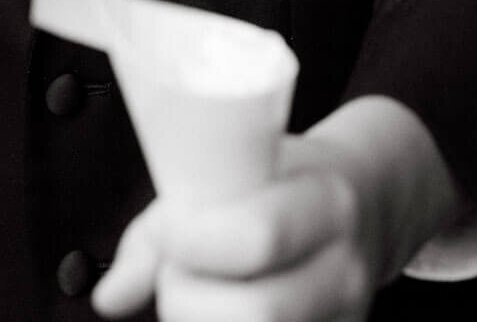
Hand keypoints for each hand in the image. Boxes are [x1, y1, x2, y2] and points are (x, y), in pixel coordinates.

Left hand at [92, 97, 463, 321]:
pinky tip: (212, 309)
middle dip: (189, 297)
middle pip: (257, 311)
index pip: (258, 237)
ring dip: (200, 320)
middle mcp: (345, 269)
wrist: (368, 199)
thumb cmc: (286, 178)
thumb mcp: (238, 169)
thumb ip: (165, 229)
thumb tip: (108, 299)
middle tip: (177, 270)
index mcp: (325, 203)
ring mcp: (347, 317)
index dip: (194, 242)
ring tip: (196, 292)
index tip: (171, 231)